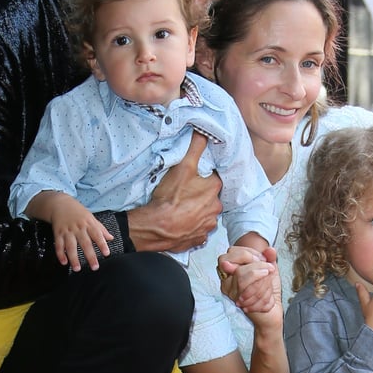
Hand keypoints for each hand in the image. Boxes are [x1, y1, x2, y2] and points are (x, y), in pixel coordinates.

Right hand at [50, 196, 112, 270]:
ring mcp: (67, 231)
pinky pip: (59, 245)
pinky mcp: (58, 233)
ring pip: (71, 246)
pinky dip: (60, 254)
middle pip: (85, 243)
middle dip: (90, 256)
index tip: (106, 253)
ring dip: (74, 258)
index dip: (102, 244)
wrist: (60, 204)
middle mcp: (78, 228)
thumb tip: (111, 238)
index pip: (97, 235)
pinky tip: (64, 262)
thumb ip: (101, 229)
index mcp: (88, 224)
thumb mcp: (91, 218)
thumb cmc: (78, 212)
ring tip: (77, 268)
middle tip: (95, 267)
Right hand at [128, 131, 222, 252]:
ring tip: (180, 208)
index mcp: (214, 189)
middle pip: (209, 197)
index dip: (201, 178)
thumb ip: (195, 148)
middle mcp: (216, 208)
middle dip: (199, 195)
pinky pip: (198, 230)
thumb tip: (204, 133)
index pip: (212, 179)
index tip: (190, 179)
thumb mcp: (183, 166)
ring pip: (205, 214)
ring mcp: (208, 225)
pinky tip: (181, 222)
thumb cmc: (170, 197)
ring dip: (196, 211)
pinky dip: (191, 226)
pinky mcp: (199, 239)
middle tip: (183, 193)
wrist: (157, 227)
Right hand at [218, 247, 281, 325]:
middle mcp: (227, 279)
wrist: (272, 310)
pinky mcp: (238, 302)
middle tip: (269, 269)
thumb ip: (269, 257)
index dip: (249, 253)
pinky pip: (249, 293)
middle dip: (257, 266)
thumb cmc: (268, 288)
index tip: (263, 259)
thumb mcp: (270, 268)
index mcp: (232, 267)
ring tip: (270, 280)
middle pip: (236, 267)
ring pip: (242, 279)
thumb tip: (270, 250)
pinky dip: (264, 291)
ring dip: (262, 279)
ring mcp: (231, 292)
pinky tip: (269, 293)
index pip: (231, 252)